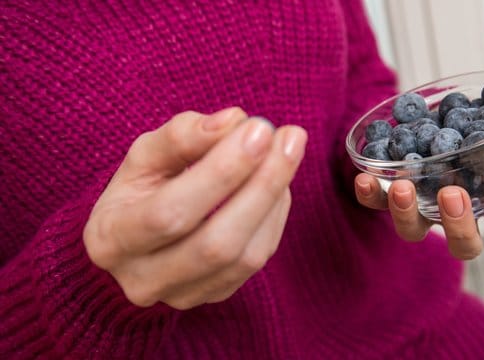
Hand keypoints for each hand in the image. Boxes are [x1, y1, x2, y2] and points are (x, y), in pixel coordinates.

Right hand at [83, 108, 307, 308]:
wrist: (138, 237)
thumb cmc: (140, 189)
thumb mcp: (144, 155)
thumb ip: (182, 135)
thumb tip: (234, 121)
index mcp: (111, 239)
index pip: (170, 213)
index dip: (220, 172)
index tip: (258, 129)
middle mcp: (144, 280)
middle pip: (215, 244)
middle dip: (261, 185)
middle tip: (290, 137)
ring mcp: (182, 295)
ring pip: (245, 257)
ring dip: (275, 198)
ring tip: (288, 151)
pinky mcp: (215, 295)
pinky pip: (258, 262)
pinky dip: (275, 216)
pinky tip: (278, 182)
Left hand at [355, 95, 483, 259]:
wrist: (421, 117)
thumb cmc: (468, 128)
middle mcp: (454, 213)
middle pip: (464, 244)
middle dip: (459, 226)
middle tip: (453, 195)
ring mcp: (419, 208)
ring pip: (413, 232)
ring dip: (407, 214)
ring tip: (401, 186)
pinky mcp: (384, 196)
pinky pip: (374, 205)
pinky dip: (368, 194)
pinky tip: (363, 177)